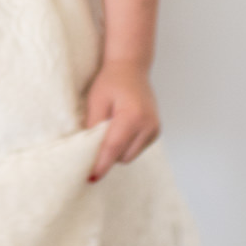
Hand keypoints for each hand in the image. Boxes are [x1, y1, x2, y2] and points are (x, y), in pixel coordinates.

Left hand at [85, 58, 160, 177]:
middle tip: (94, 142)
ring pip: (129, 156)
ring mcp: (155, 129)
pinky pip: (136, 149)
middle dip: (107, 155)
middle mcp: (148, 125)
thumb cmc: (111, 82)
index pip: (113, 148)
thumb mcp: (96, 102)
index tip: (90, 178)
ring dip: (117, 151)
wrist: (131, 67)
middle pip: (122, 157)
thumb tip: (88, 152)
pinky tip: (121, 129)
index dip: (100, 165)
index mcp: (132, 116)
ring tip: (109, 130)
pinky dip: (126, 145)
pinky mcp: (156, 131)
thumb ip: (93, 127)